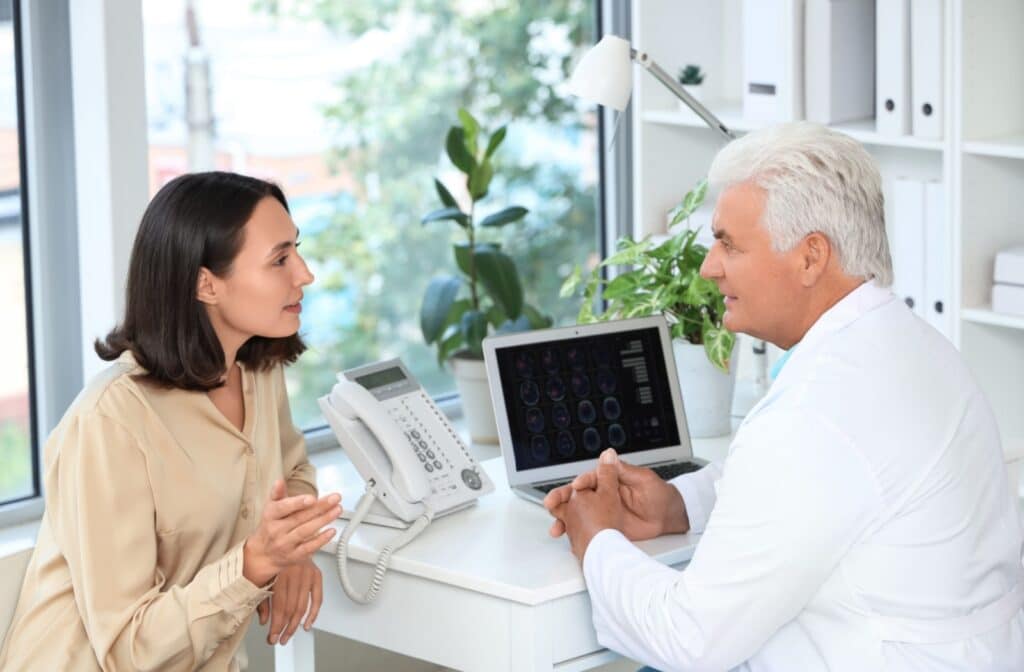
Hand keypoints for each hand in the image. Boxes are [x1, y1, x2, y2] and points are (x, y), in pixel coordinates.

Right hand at [243, 480, 341, 585]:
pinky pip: (308, 548)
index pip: (283, 508)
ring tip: (337, 510)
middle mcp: (276, 530)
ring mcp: (285, 544)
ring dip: (323, 520)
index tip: (312, 498)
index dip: (297, 503)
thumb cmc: (271, 526)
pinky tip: (332, 531)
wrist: (263, 554)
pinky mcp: (294, 556)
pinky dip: (321, 540)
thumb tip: (279, 481)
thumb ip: (277, 494)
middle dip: (320, 507)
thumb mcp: (271, 508)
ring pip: (305, 531)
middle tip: (335, 498)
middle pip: (299, 518)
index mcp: (270, 516)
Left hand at [257, 558, 322, 645]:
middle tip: (280, 639)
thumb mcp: (263, 576)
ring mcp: (307, 574)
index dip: (276, 625)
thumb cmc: (273, 556)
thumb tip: (264, 621)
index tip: (272, 637)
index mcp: (279, 574)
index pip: (279, 607)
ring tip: (290, 634)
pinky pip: (318, 597)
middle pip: (291, 608)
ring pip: (303, 605)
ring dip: (297, 624)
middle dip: (285, 627)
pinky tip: (308, 623)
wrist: (290, 536)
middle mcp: (294, 574)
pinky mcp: (316, 573)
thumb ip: (262, 600)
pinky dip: (314, 612)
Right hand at [544, 449, 688, 543]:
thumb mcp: (644, 479)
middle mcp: (602, 495)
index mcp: (609, 481)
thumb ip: (624, 470)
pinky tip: (568, 538)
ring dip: (564, 519)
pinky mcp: (606, 527)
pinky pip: (587, 529)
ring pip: (577, 514)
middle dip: (562, 499)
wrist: (668, 516)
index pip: (590, 480)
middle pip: (577, 496)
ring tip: (556, 527)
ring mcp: (602, 512)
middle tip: (551, 504)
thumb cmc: (659, 494)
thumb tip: (609, 456)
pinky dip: (576, 534)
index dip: (581, 483)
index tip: (575, 487)